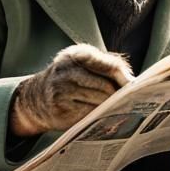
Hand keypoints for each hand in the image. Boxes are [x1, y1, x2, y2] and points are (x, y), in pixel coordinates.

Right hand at [10, 44, 131, 136]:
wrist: (35, 97)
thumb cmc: (68, 80)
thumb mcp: (82, 65)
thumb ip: (106, 67)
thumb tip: (133, 83)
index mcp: (77, 55)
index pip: (109, 65)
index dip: (124, 78)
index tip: (134, 88)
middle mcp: (67, 70)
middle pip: (106, 86)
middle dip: (117, 96)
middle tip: (125, 103)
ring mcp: (61, 89)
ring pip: (98, 102)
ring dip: (107, 107)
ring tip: (111, 108)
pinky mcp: (59, 108)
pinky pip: (87, 114)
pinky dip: (95, 116)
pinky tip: (96, 115)